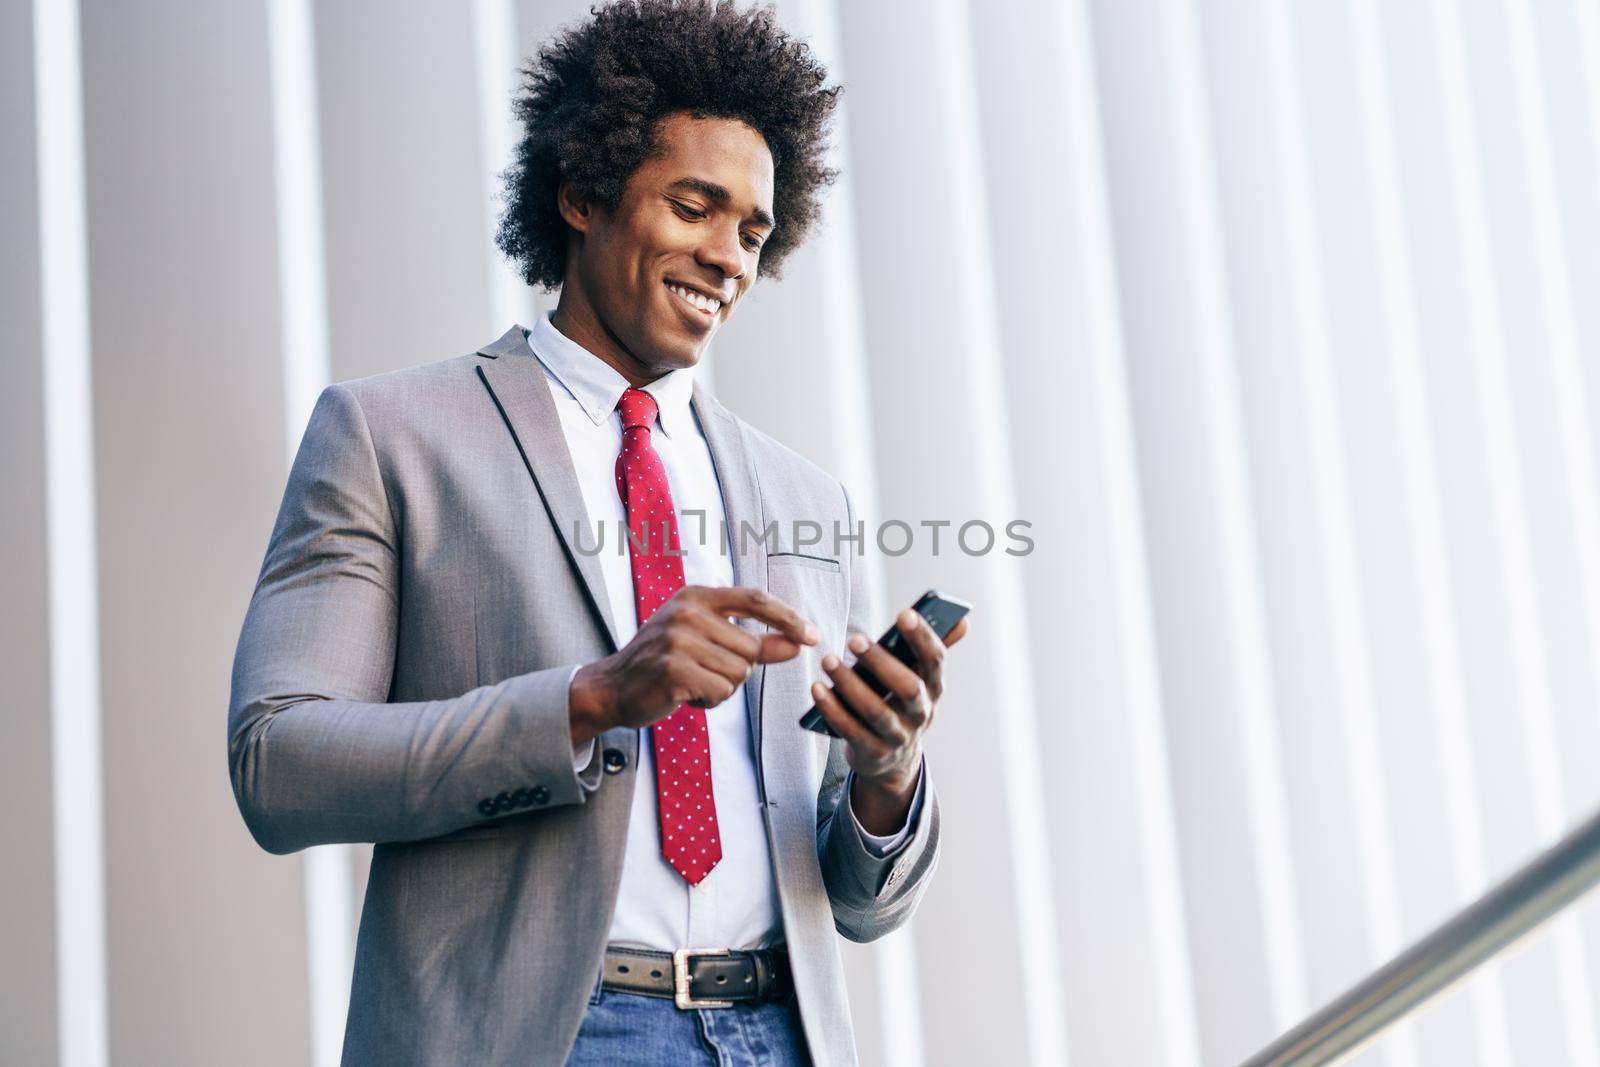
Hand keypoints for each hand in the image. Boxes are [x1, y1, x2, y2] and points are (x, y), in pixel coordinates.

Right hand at [569, 585, 817, 743]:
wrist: (613, 686)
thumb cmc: (665, 661)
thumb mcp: (708, 641)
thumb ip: (754, 641)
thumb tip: (798, 644)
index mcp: (697, 596)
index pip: (755, 599)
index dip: (788, 618)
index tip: (812, 636)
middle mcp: (687, 612)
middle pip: (750, 648)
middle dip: (739, 669)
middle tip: (704, 671)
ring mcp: (677, 640)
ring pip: (739, 674)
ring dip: (722, 688)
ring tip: (692, 682)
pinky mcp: (673, 670)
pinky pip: (720, 691)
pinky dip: (709, 701)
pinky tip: (685, 695)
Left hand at [810, 610, 970, 833]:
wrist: (893, 760)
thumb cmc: (902, 703)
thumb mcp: (920, 680)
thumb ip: (932, 649)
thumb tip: (963, 620)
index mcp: (934, 688)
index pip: (935, 660)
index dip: (922, 637)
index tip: (904, 613)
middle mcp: (921, 713)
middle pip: (908, 688)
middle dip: (881, 662)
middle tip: (854, 639)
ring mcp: (898, 737)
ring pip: (876, 711)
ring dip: (849, 684)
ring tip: (828, 660)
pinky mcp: (874, 753)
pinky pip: (851, 731)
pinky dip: (832, 709)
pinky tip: (817, 689)